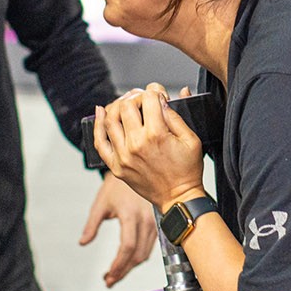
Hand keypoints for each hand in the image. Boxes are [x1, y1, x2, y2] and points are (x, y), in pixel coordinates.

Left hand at [79, 174, 158, 287]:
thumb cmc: (117, 185)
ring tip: (115, 274)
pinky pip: (150, 246)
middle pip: (137, 254)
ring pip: (145, 253)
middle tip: (109, 280)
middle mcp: (145, 219)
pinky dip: (138, 257)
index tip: (108, 275)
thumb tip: (83, 242)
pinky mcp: (157, 224)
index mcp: (130, 214)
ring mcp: (153, 222)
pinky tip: (127, 262)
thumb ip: (91, 225)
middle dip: (123, 271)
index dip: (118, 264)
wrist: (134, 169)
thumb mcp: (100, 203)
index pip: (127, 246)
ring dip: (130, 267)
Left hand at [93, 83, 205, 211]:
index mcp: (157, 135)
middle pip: (126, 105)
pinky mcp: (116, 166)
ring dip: (118, 105)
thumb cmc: (187, 171)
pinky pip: (100, 142)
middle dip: (136, 96)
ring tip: (126, 104)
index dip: (155, 91)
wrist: (178, 199)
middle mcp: (136, 144)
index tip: (159, 95)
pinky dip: (98, 124)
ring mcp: (123, 156)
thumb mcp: (192, 139)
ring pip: (110, 119)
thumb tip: (162, 99)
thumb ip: (176, 116)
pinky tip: (101, 112)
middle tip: (143, 99)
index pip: (148, 98)